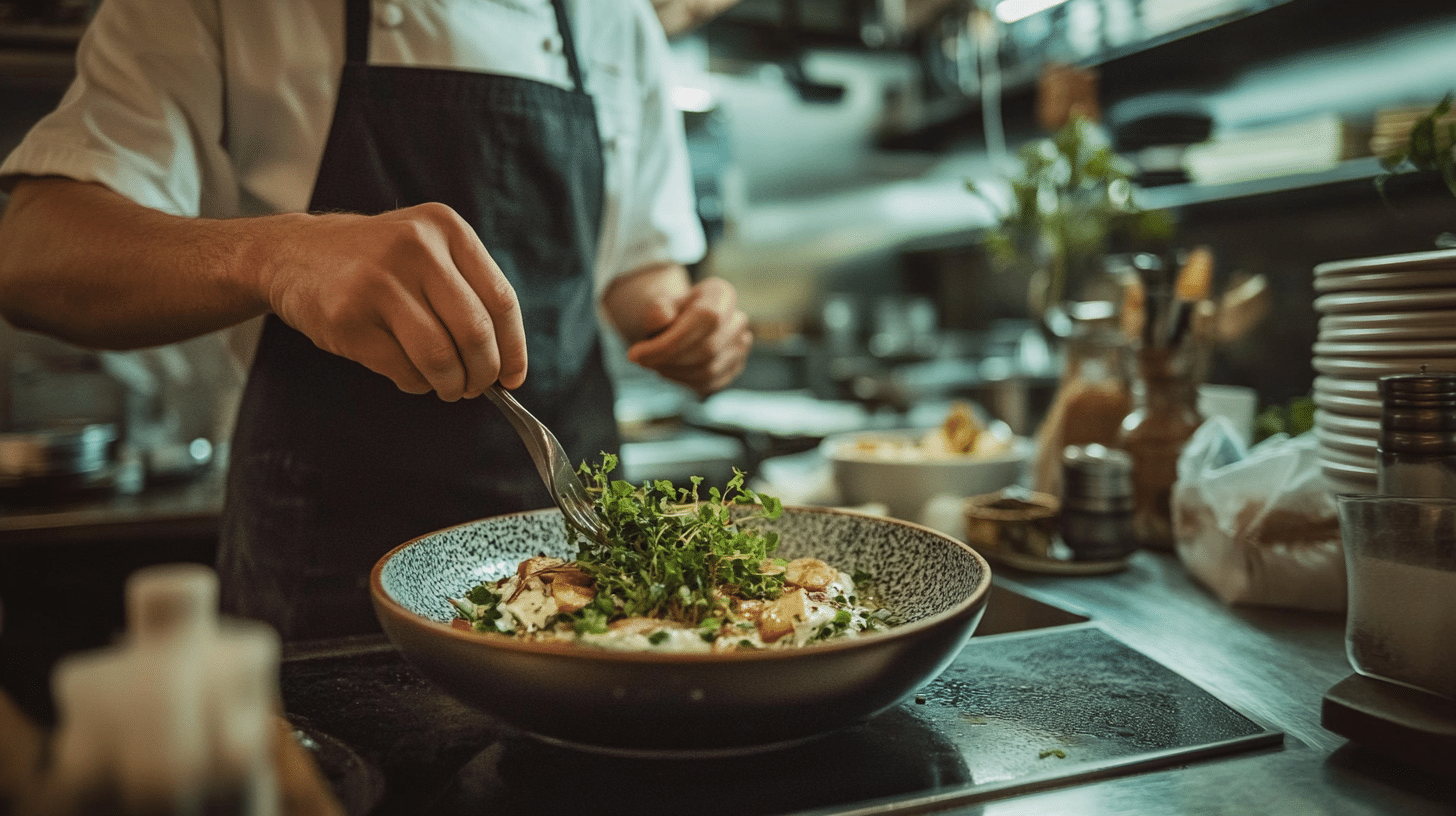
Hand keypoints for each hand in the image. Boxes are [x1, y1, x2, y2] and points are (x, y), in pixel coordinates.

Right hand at [263, 203, 526, 400]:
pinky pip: (403, 369)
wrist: (293, 253)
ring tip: (447, 386)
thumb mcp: (427, 249)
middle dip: (483, 373)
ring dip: (451, 385)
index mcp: (446, 228)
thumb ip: (468, 292)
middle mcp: (416, 247)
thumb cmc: (375, 262)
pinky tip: (411, 374)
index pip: (500, 300)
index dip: (514, 349)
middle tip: (475, 387)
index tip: (513, 377)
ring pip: (441, 357)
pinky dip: (416, 383)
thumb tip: (507, 363)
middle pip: (475, 332)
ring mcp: (379, 281)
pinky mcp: (349, 317)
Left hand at [614, 273, 751, 395]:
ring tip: (654, 364)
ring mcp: (740, 346)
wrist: (679, 322)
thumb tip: (663, 317)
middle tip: (641, 361)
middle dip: (669, 360)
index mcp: (721, 294)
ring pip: (709, 370)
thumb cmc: (668, 312)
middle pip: (707, 349)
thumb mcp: (657, 304)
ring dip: (674, 372)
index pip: (705, 320)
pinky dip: (684, 381)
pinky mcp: (735, 367)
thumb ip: (657, 309)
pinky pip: (710, 383)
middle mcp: (737, 319)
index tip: (636, 354)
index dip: (670, 343)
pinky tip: (669, 371)